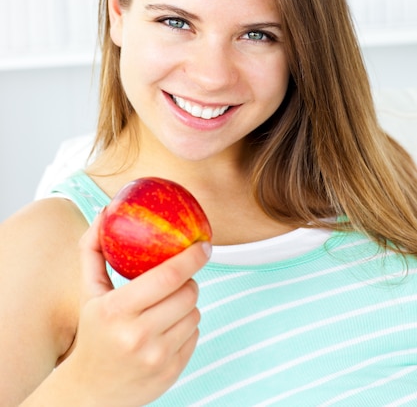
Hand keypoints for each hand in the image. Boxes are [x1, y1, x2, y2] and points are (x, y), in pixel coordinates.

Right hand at [64, 213, 210, 406]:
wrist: (91, 391)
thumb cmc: (93, 330)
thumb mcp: (88, 291)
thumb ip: (93, 249)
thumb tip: (104, 211)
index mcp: (117, 310)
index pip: (167, 276)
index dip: (191, 257)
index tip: (204, 245)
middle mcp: (137, 336)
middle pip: (187, 294)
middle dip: (189, 280)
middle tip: (179, 278)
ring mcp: (156, 357)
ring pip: (195, 313)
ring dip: (187, 304)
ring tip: (166, 306)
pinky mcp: (171, 372)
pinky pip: (196, 334)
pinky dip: (187, 325)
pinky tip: (167, 329)